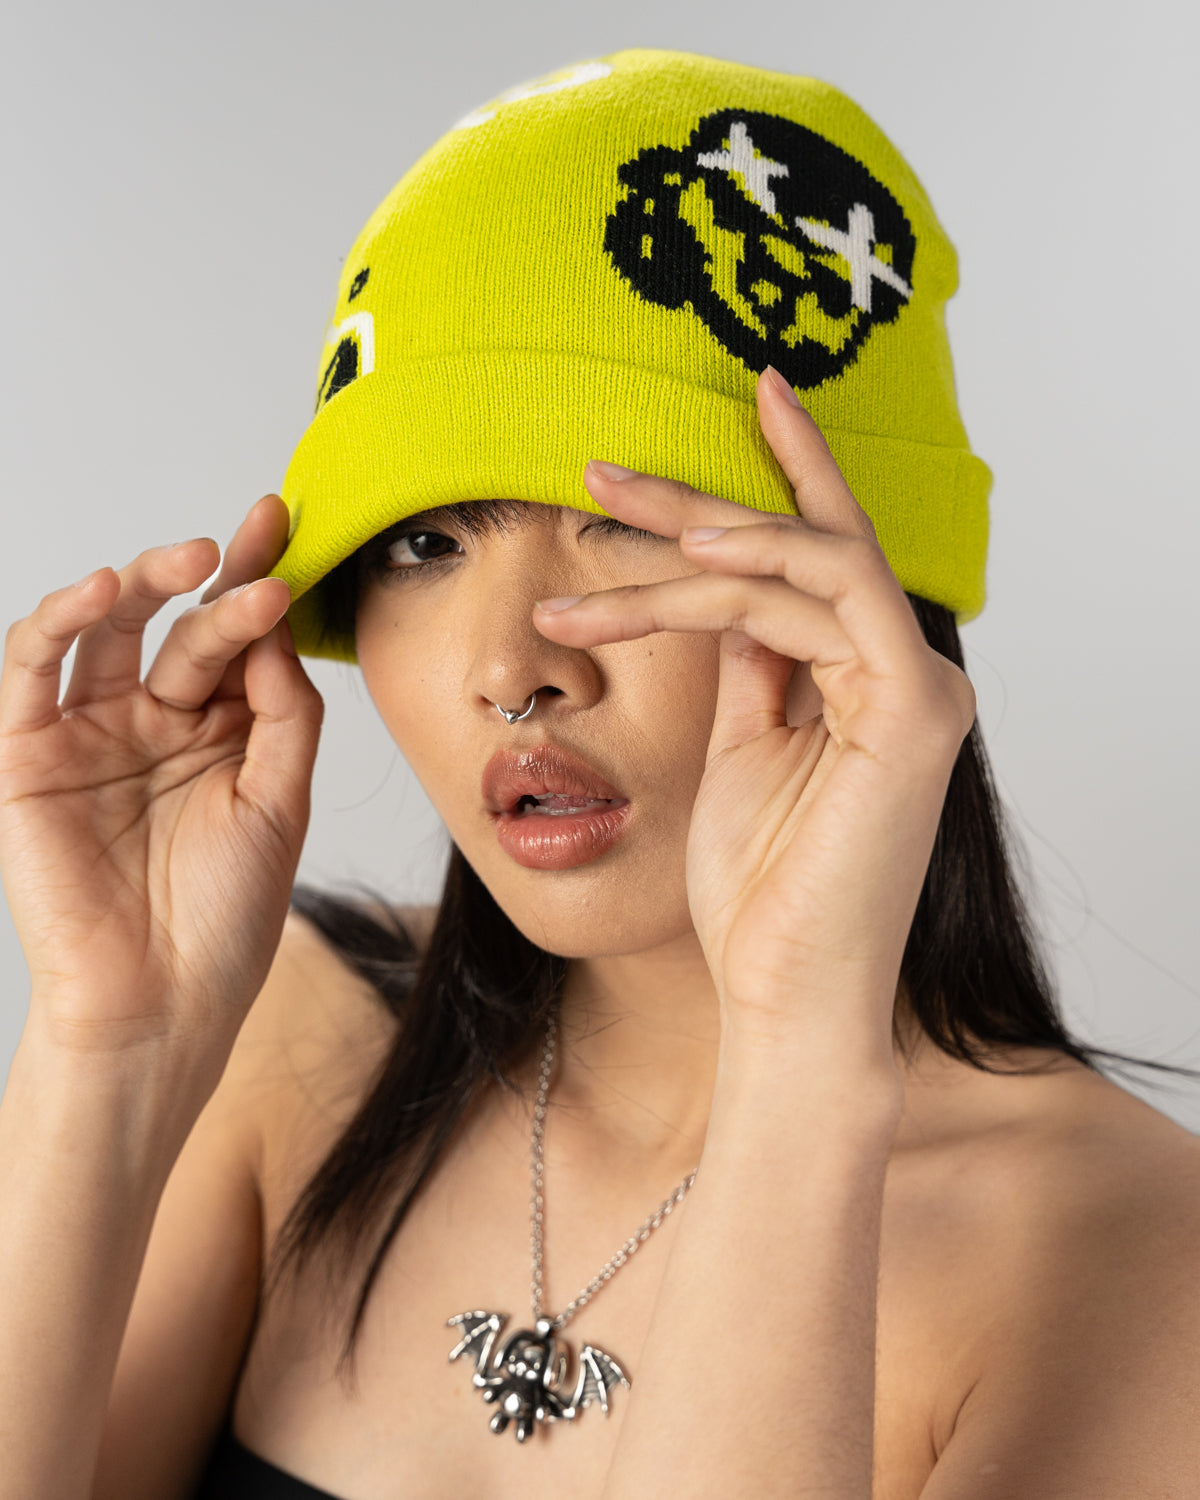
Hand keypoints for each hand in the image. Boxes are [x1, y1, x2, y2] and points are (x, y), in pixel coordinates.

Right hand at [0, 495, 321, 1060]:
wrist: (160, 1003)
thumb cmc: (228, 915)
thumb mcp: (281, 801)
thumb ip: (285, 710)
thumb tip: (276, 621)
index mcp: (225, 732)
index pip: (240, 640)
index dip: (258, 579)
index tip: (287, 524)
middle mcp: (158, 721)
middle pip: (183, 626)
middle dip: (218, 580)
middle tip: (253, 547)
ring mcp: (93, 733)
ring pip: (110, 633)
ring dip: (144, 584)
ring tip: (190, 562)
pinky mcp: (29, 753)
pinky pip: (32, 673)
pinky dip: (56, 624)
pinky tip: (100, 592)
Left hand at [533, 368, 974, 1063]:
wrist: (785, 993)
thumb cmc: (759, 891)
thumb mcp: (738, 751)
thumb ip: (746, 668)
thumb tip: (718, 593)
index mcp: (867, 682)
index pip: (819, 559)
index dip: (779, 478)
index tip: (728, 411)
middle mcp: (904, 672)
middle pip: (803, 547)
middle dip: (699, 501)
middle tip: (602, 473)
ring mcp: (918, 687)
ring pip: (803, 562)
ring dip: (694, 539)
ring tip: (597, 528)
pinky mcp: (915, 709)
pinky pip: (824, 603)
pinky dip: (750, 576)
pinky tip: (676, 569)